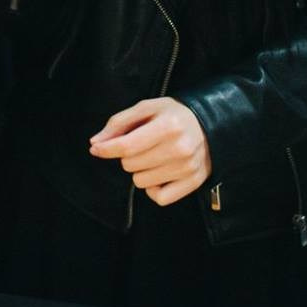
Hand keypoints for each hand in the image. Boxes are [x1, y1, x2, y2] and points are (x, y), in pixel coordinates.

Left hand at [89, 98, 210, 205]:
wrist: (210, 124)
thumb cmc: (173, 115)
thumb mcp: (147, 108)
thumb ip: (119, 123)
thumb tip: (96, 143)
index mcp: (168, 126)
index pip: (127, 146)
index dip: (106, 149)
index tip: (96, 148)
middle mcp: (180, 148)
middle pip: (130, 165)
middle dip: (128, 156)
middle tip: (142, 145)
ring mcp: (188, 168)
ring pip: (141, 182)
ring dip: (141, 171)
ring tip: (154, 157)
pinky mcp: (193, 182)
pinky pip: (159, 198)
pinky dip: (154, 188)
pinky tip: (159, 173)